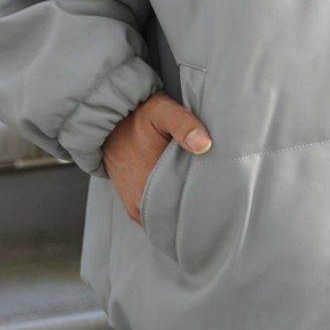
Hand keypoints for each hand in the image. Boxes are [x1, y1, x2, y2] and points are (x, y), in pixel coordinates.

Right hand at [102, 91, 212, 224]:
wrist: (108, 121)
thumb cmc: (138, 116)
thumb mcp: (162, 111)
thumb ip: (184, 125)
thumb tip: (204, 144)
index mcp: (149, 190)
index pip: (185, 214)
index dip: (206, 204)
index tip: (221, 192)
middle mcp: (140, 207)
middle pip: (178, 218)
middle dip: (197, 206)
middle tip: (216, 189)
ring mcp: (136, 208)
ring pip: (168, 216)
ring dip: (183, 205)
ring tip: (200, 187)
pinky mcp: (134, 205)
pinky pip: (159, 212)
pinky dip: (171, 203)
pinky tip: (183, 188)